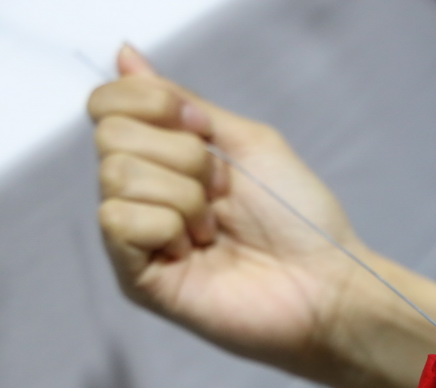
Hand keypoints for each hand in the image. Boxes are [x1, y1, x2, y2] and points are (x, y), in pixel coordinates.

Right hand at [88, 45, 363, 377]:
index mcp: (165, 160)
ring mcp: (137, 239)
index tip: (204, 130)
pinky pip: (118, 220)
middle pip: (111, 136)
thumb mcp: (247, 141)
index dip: (152, 102)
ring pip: (116, 175)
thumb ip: (185, 102)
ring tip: (216, 228)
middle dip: (182, 155)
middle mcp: (144, 195)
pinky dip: (168, 225)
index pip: (108, 104)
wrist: (327, 282)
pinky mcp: (137, 278)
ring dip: (184, 194)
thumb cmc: (301, 219)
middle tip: (222, 193)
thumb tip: (126, 56)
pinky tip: (198, 251)